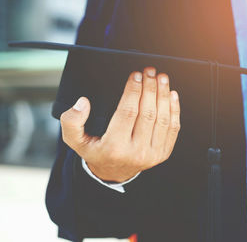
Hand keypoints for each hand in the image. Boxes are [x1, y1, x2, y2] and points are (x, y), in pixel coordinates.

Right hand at [60, 67, 180, 182]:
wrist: (113, 173)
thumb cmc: (95, 151)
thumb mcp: (75, 140)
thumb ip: (72, 121)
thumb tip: (83, 103)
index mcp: (114, 147)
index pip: (127, 113)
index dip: (133, 91)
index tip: (135, 75)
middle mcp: (136, 152)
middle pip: (147, 113)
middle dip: (150, 89)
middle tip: (150, 72)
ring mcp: (152, 154)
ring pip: (163, 119)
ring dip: (163, 95)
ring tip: (161, 78)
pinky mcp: (163, 153)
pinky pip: (173, 129)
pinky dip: (174, 110)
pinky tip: (172, 94)